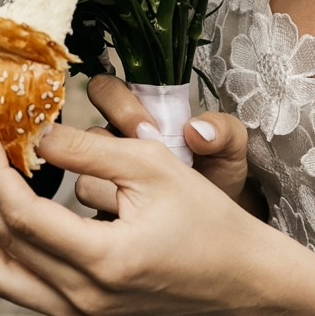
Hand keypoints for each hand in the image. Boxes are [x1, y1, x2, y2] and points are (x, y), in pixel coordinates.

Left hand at [0, 114, 281, 315]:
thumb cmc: (204, 216)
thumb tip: (32, 137)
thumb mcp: (151, 165)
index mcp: (104, 262)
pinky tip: (3, 208)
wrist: (239, 279)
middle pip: (0, 245)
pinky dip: (5, 246)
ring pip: (0, 275)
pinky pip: (23, 287)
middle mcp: (84, 302)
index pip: (20, 214)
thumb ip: (86, 151)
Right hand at [81, 75, 250, 212]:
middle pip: (84, 130)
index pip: (107, 91)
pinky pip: (90, 211)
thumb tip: (196, 129)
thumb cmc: (218, 176)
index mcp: (138, 114)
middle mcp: (114, 142)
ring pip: (84, 174)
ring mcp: (104, 179)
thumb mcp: (230, 150)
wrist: (219, 225)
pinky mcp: (103, 211)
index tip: (147, 129)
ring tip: (139, 203)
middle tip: (133, 163)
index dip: (119, 104)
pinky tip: (132, 223)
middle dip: (105, 142)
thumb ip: (222, 130)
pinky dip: (108, 215)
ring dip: (108, 187)